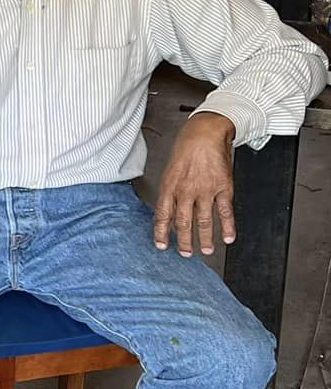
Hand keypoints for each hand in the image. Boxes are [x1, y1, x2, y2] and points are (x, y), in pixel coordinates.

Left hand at [153, 112, 236, 256]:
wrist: (205, 134)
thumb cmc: (186, 150)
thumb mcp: (170, 171)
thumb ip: (171, 193)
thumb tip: (170, 215)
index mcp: (170, 186)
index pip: (163, 215)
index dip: (161, 233)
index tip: (162, 246)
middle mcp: (186, 190)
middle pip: (183, 222)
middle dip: (184, 241)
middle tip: (186, 253)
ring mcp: (206, 190)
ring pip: (204, 221)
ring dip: (205, 239)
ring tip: (207, 250)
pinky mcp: (224, 188)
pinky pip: (225, 212)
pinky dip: (227, 227)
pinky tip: (228, 238)